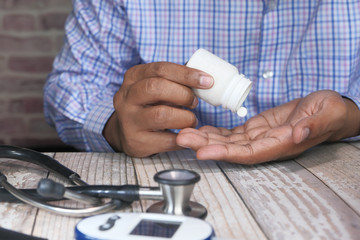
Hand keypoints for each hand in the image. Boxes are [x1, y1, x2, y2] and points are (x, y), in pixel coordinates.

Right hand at [103, 62, 212, 156]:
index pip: (161, 69)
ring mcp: (129, 120)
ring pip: (161, 115)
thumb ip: (175, 79)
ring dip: (185, 118)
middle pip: (156, 88)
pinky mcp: (136, 141)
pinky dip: (182, 137)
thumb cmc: (149, 105)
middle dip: (183, 94)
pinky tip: (187, 134)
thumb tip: (204, 76)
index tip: (208, 81)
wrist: (127, 133)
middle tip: (195, 102)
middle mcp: (126, 97)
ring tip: (191, 120)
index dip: (187, 74)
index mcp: (133, 77)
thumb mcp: (155, 87)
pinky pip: (166, 139)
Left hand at [176, 90, 359, 163]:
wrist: (328, 109)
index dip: (225, 154)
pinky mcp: (256, 128)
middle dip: (205, 145)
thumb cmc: (331, 112)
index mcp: (281, 144)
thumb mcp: (329, 113)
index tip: (203, 152)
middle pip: (231, 149)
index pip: (248, 154)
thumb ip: (314, 125)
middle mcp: (266, 145)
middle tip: (182, 138)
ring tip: (184, 133)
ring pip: (227, 141)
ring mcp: (259, 137)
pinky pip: (232, 132)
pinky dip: (215, 131)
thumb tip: (297, 133)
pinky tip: (200, 129)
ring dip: (205, 138)